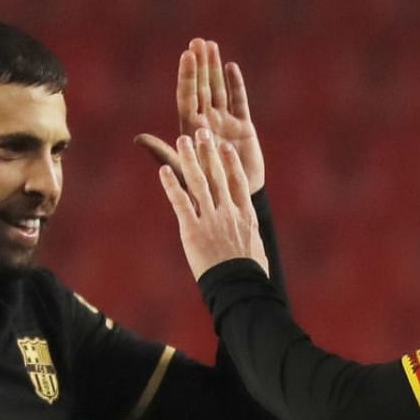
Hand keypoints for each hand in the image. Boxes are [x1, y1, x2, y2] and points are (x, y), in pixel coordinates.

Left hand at [137, 38, 264, 192]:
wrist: (233, 200)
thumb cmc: (204, 189)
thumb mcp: (182, 169)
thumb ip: (162, 152)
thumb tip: (137, 139)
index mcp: (190, 128)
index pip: (187, 96)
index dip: (187, 76)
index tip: (186, 55)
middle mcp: (206, 121)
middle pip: (202, 87)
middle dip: (200, 65)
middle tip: (198, 41)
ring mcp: (225, 122)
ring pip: (218, 89)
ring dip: (214, 68)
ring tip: (211, 45)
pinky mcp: (244, 128)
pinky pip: (239, 101)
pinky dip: (236, 84)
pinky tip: (230, 67)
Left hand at [159, 129, 268, 279]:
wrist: (238, 287)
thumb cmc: (249, 273)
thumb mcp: (255, 248)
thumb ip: (249, 235)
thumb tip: (250, 237)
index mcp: (245, 215)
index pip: (238, 181)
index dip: (230, 162)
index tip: (224, 147)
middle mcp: (229, 212)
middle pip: (217, 175)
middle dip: (208, 152)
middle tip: (202, 133)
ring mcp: (210, 219)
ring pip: (198, 182)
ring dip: (189, 159)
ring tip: (182, 140)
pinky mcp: (192, 230)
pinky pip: (180, 202)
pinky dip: (171, 184)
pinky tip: (164, 170)